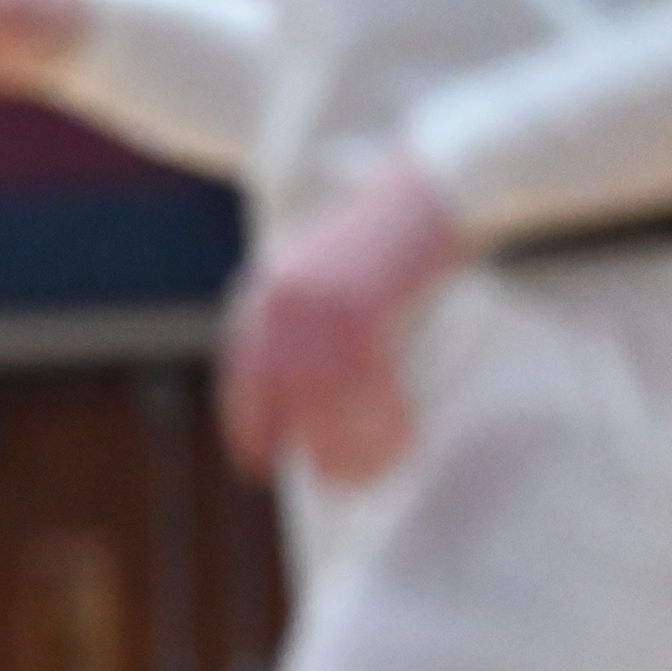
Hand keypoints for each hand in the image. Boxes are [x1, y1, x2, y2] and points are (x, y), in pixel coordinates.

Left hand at [219, 147, 472, 485]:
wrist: (431, 189)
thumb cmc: (385, 230)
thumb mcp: (319, 264)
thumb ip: (296, 313)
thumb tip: (298, 381)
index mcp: (263, 286)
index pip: (240, 368)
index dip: (246, 420)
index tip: (255, 457)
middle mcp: (278, 298)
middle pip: (272, 391)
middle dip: (286, 441)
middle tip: (309, 479)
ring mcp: (316, 305)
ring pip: (320, 399)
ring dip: (338, 447)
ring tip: (352, 481)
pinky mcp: (361, 311)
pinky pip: (368, 387)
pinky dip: (384, 422)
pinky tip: (400, 446)